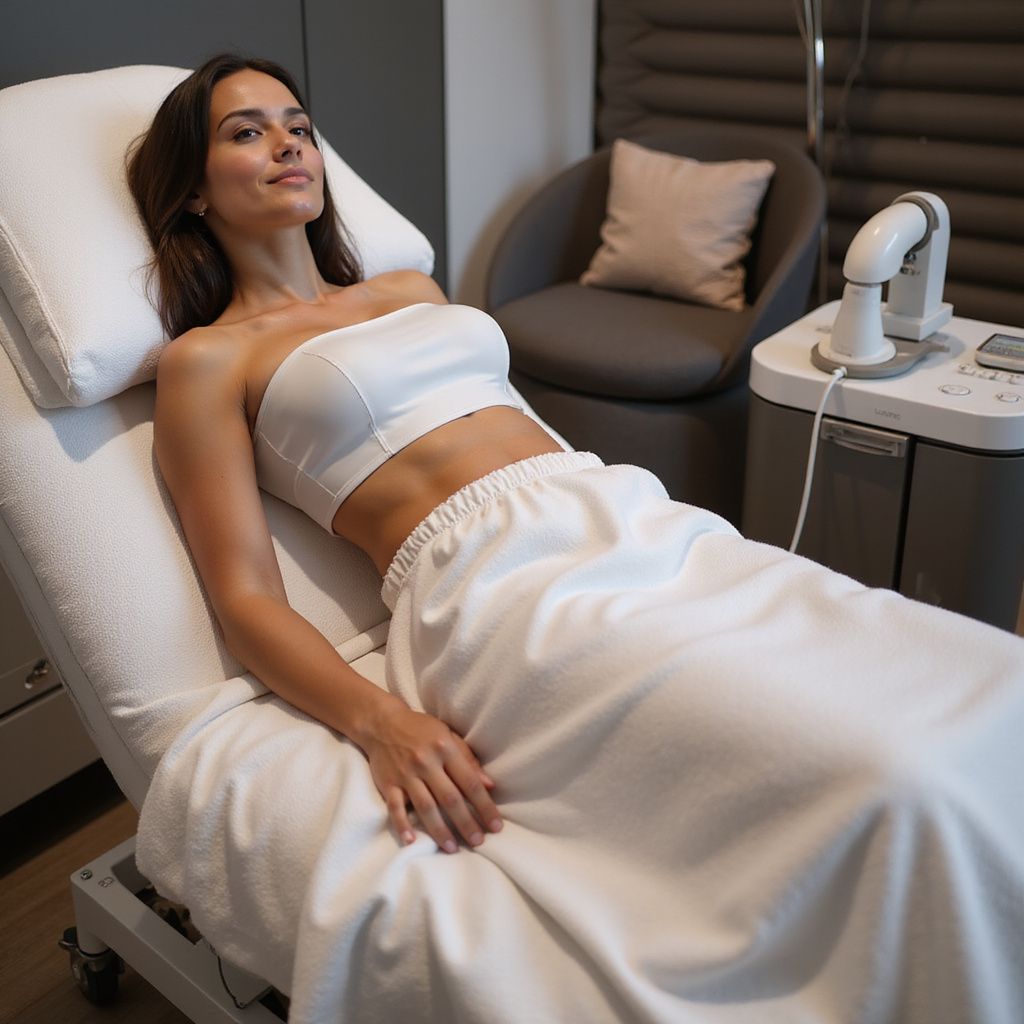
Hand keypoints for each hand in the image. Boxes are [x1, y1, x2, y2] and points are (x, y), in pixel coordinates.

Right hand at [359, 700, 501, 852]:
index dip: (484, 806)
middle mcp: (426, 762)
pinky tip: (412, 840)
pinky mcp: (388, 784)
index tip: (496, 825)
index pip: (469, 782)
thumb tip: (489, 785)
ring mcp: (405, 774)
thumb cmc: (421, 729)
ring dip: (440, 830)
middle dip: (466, 823)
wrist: (382, 723)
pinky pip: (395, 808)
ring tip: (453, 848)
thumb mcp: (448, 735)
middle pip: (450, 798)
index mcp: (445, 749)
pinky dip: (403, 824)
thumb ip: (468, 760)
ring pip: (426, 807)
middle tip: (479, 842)